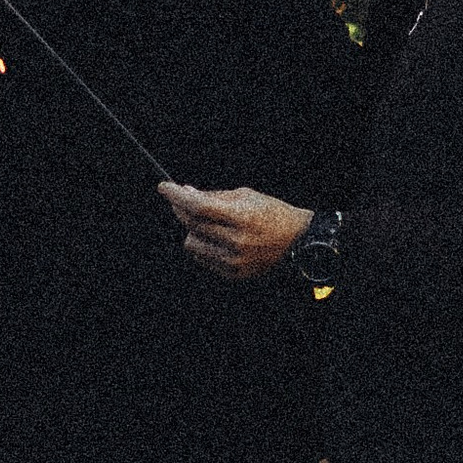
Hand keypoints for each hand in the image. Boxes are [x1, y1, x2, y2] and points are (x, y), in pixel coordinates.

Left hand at [158, 182, 312, 281]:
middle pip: (192, 225)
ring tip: (210, 224)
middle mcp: (237, 242)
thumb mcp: (246, 196)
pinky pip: (202, 259)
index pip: (199, 207)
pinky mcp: (234, 274)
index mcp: (243, 218)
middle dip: (181, 209)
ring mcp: (235, 261)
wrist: (297, 241)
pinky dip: (204, 245)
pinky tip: (217, 238)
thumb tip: (184, 193)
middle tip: (181, 200)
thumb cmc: (272, 213)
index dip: (177, 196)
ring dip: (194, 230)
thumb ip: (214, 196)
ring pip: (192, 244)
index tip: (164, 187)